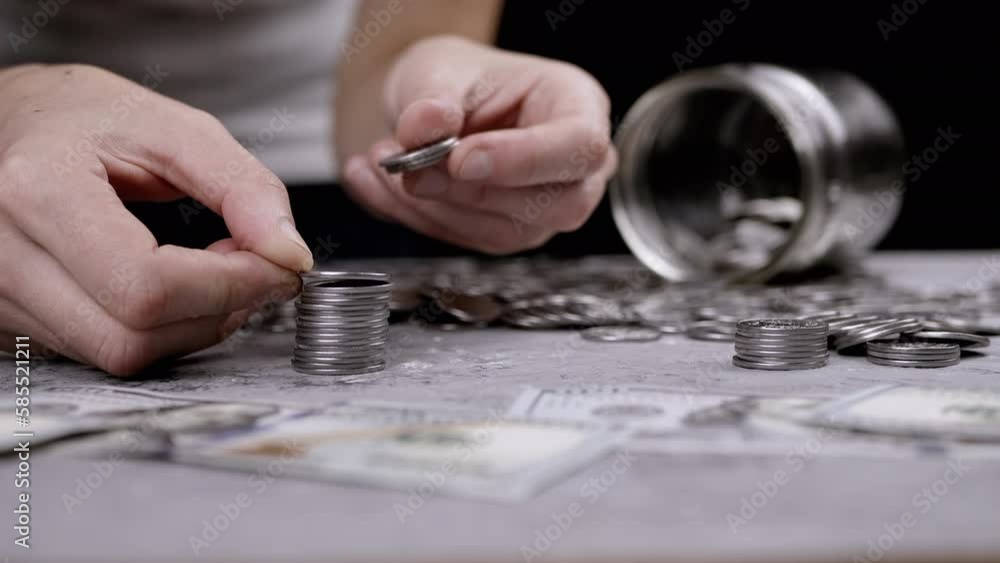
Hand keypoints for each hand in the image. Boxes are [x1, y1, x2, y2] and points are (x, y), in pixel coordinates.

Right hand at [0, 64, 312, 375]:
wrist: (13, 124)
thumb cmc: (84, 119)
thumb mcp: (175, 129)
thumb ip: (242, 187)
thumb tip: (289, 253)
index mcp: (40, 191)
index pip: (147, 286)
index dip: (231, 286)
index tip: (279, 266)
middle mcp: (5, 254)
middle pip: (132, 337)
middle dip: (217, 311)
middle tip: (254, 268)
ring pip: (120, 354)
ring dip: (192, 325)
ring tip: (214, 270)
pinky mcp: (10, 322)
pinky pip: (102, 351)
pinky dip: (159, 329)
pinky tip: (176, 286)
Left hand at [342, 36, 616, 253]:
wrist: (431, 106)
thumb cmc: (455, 79)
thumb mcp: (439, 69)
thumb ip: (433, 99)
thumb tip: (426, 127)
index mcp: (579, 106)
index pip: (580, 147)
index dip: (524, 160)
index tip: (461, 159)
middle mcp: (574, 166)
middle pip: (557, 204)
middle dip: (473, 193)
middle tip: (412, 170)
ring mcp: (547, 207)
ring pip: (507, 232)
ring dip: (435, 207)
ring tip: (383, 166)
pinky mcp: (510, 232)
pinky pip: (470, 240)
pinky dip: (418, 216)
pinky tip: (381, 185)